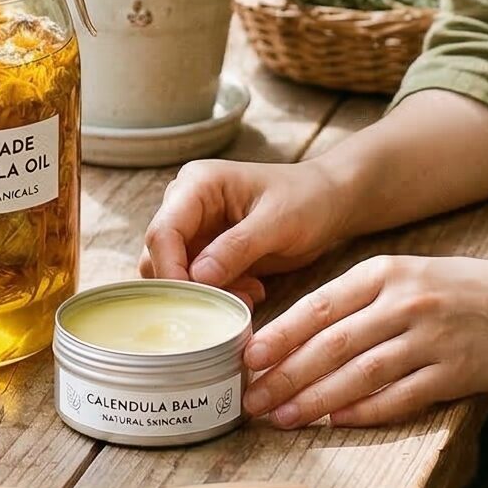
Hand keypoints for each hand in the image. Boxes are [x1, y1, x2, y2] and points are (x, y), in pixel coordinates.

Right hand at [139, 157, 351, 305]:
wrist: (327, 203)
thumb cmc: (307, 200)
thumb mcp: (278, 222)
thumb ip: (237, 247)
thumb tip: (197, 277)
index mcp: (197, 184)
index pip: (163, 232)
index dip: (170, 270)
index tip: (193, 302)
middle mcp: (186, 204)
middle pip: (159, 255)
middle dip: (190, 287)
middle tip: (231, 302)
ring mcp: (194, 229)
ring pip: (175, 273)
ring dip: (206, 294)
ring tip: (249, 295)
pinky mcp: (206, 251)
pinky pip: (196, 282)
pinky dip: (219, 294)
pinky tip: (253, 290)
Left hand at [241, 253, 487, 427]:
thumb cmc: (450, 290)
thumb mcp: (401, 276)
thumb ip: (353, 300)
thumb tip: (291, 336)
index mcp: (383, 272)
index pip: (320, 306)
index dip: (280, 335)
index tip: (249, 358)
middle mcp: (404, 302)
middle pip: (332, 344)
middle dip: (287, 375)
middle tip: (253, 400)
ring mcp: (430, 337)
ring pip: (360, 373)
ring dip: (316, 399)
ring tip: (282, 418)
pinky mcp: (453, 371)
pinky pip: (399, 397)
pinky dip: (364, 411)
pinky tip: (335, 422)